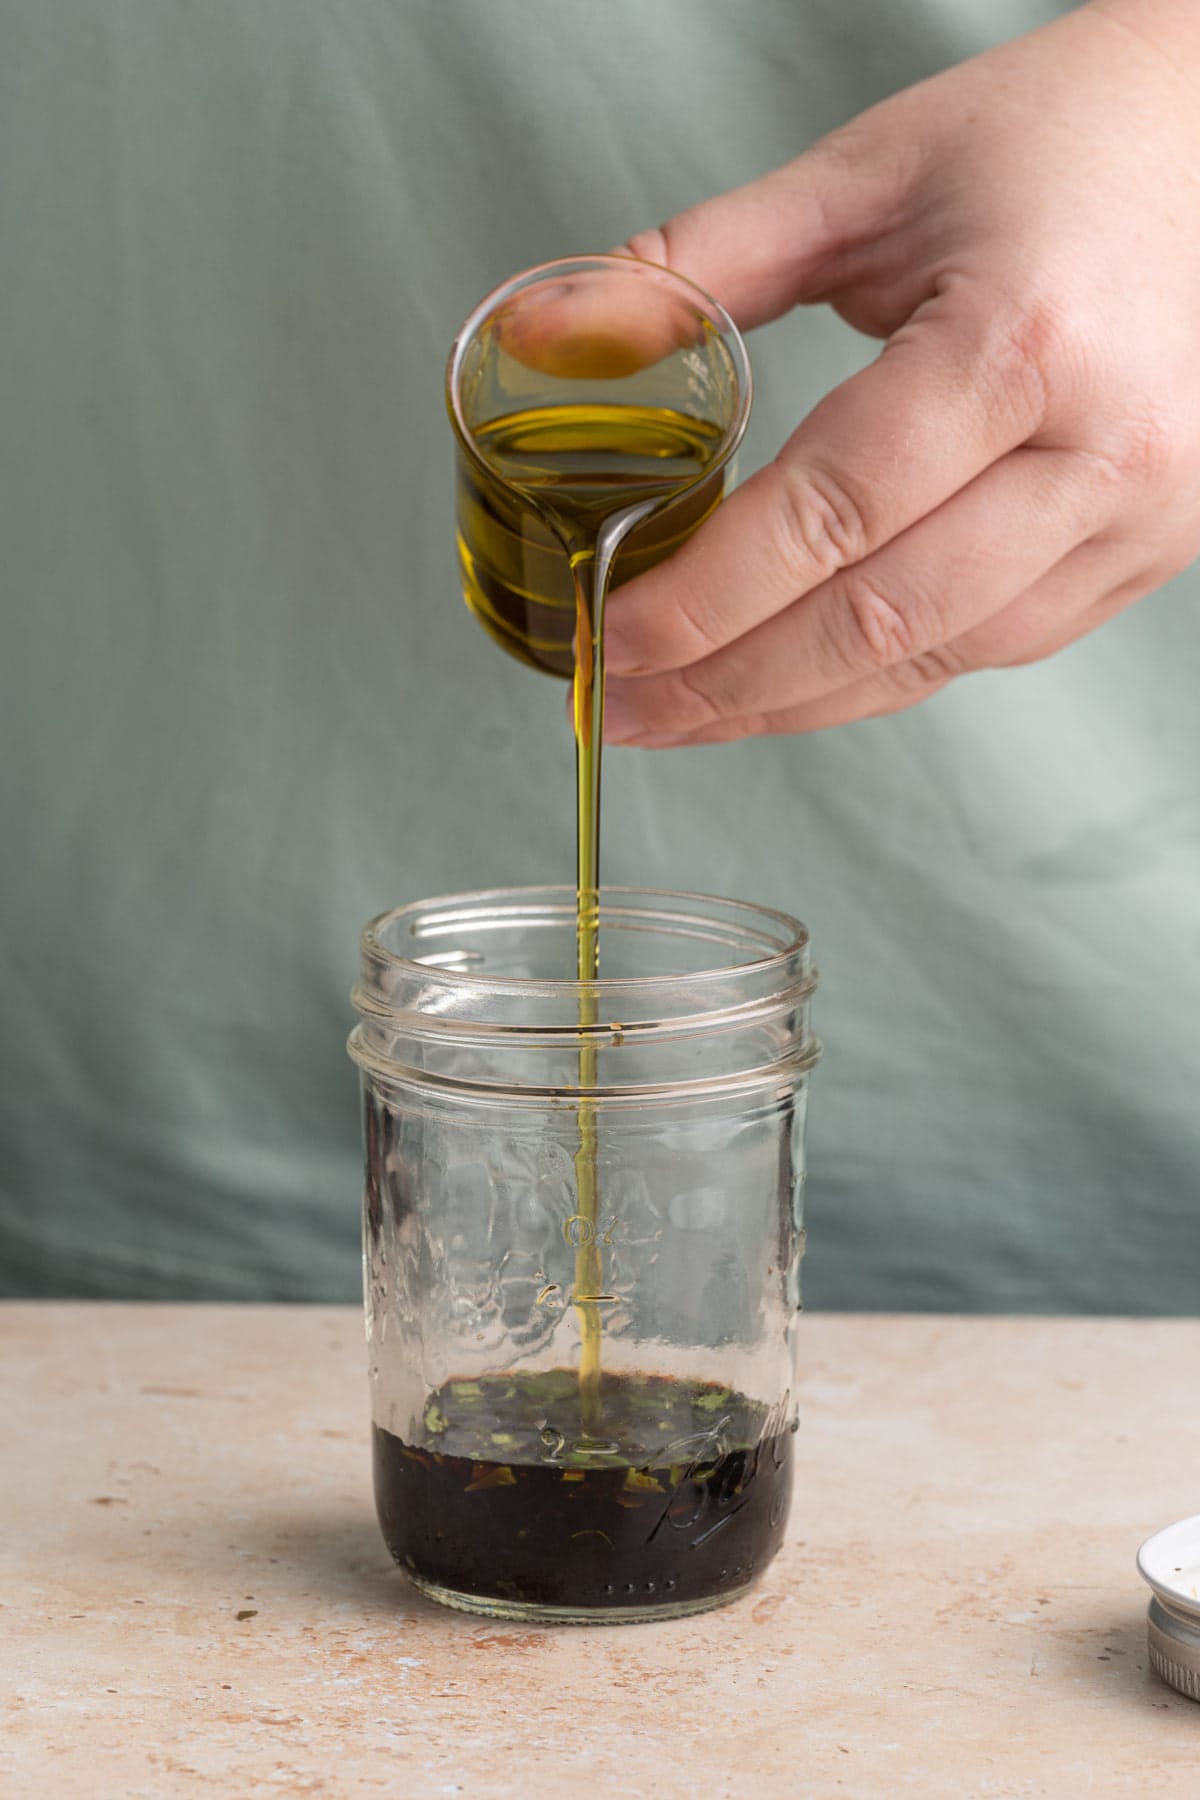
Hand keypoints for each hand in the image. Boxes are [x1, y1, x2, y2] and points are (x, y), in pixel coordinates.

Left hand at [600, 0, 1199, 746]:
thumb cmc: (1057, 140)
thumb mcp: (867, 176)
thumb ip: (704, 262)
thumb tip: (557, 335)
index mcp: (1023, 342)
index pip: (831, 515)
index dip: (706, 598)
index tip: (612, 634)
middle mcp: (1102, 450)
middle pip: (878, 622)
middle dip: (728, 685)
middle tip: (623, 704)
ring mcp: (1142, 517)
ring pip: (936, 661)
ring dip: (794, 704)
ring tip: (685, 713)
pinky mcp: (1150, 552)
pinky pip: (990, 649)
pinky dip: (878, 676)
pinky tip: (792, 679)